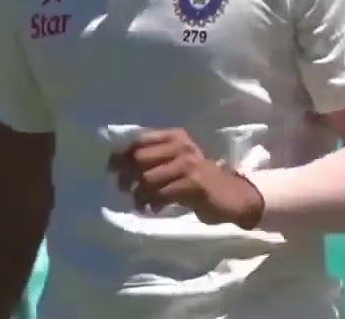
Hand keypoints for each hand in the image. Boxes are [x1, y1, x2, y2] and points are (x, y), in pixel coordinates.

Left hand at [108, 128, 264, 228]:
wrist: (232, 195)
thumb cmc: (198, 178)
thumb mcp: (176, 161)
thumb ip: (152, 158)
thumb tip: (116, 163)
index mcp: (175, 136)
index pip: (139, 140)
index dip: (120, 154)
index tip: (112, 169)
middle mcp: (181, 146)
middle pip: (139, 158)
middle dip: (126, 175)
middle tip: (124, 189)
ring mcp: (189, 165)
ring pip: (148, 178)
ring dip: (138, 194)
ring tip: (140, 203)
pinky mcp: (194, 185)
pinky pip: (162, 194)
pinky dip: (153, 204)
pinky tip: (154, 208)